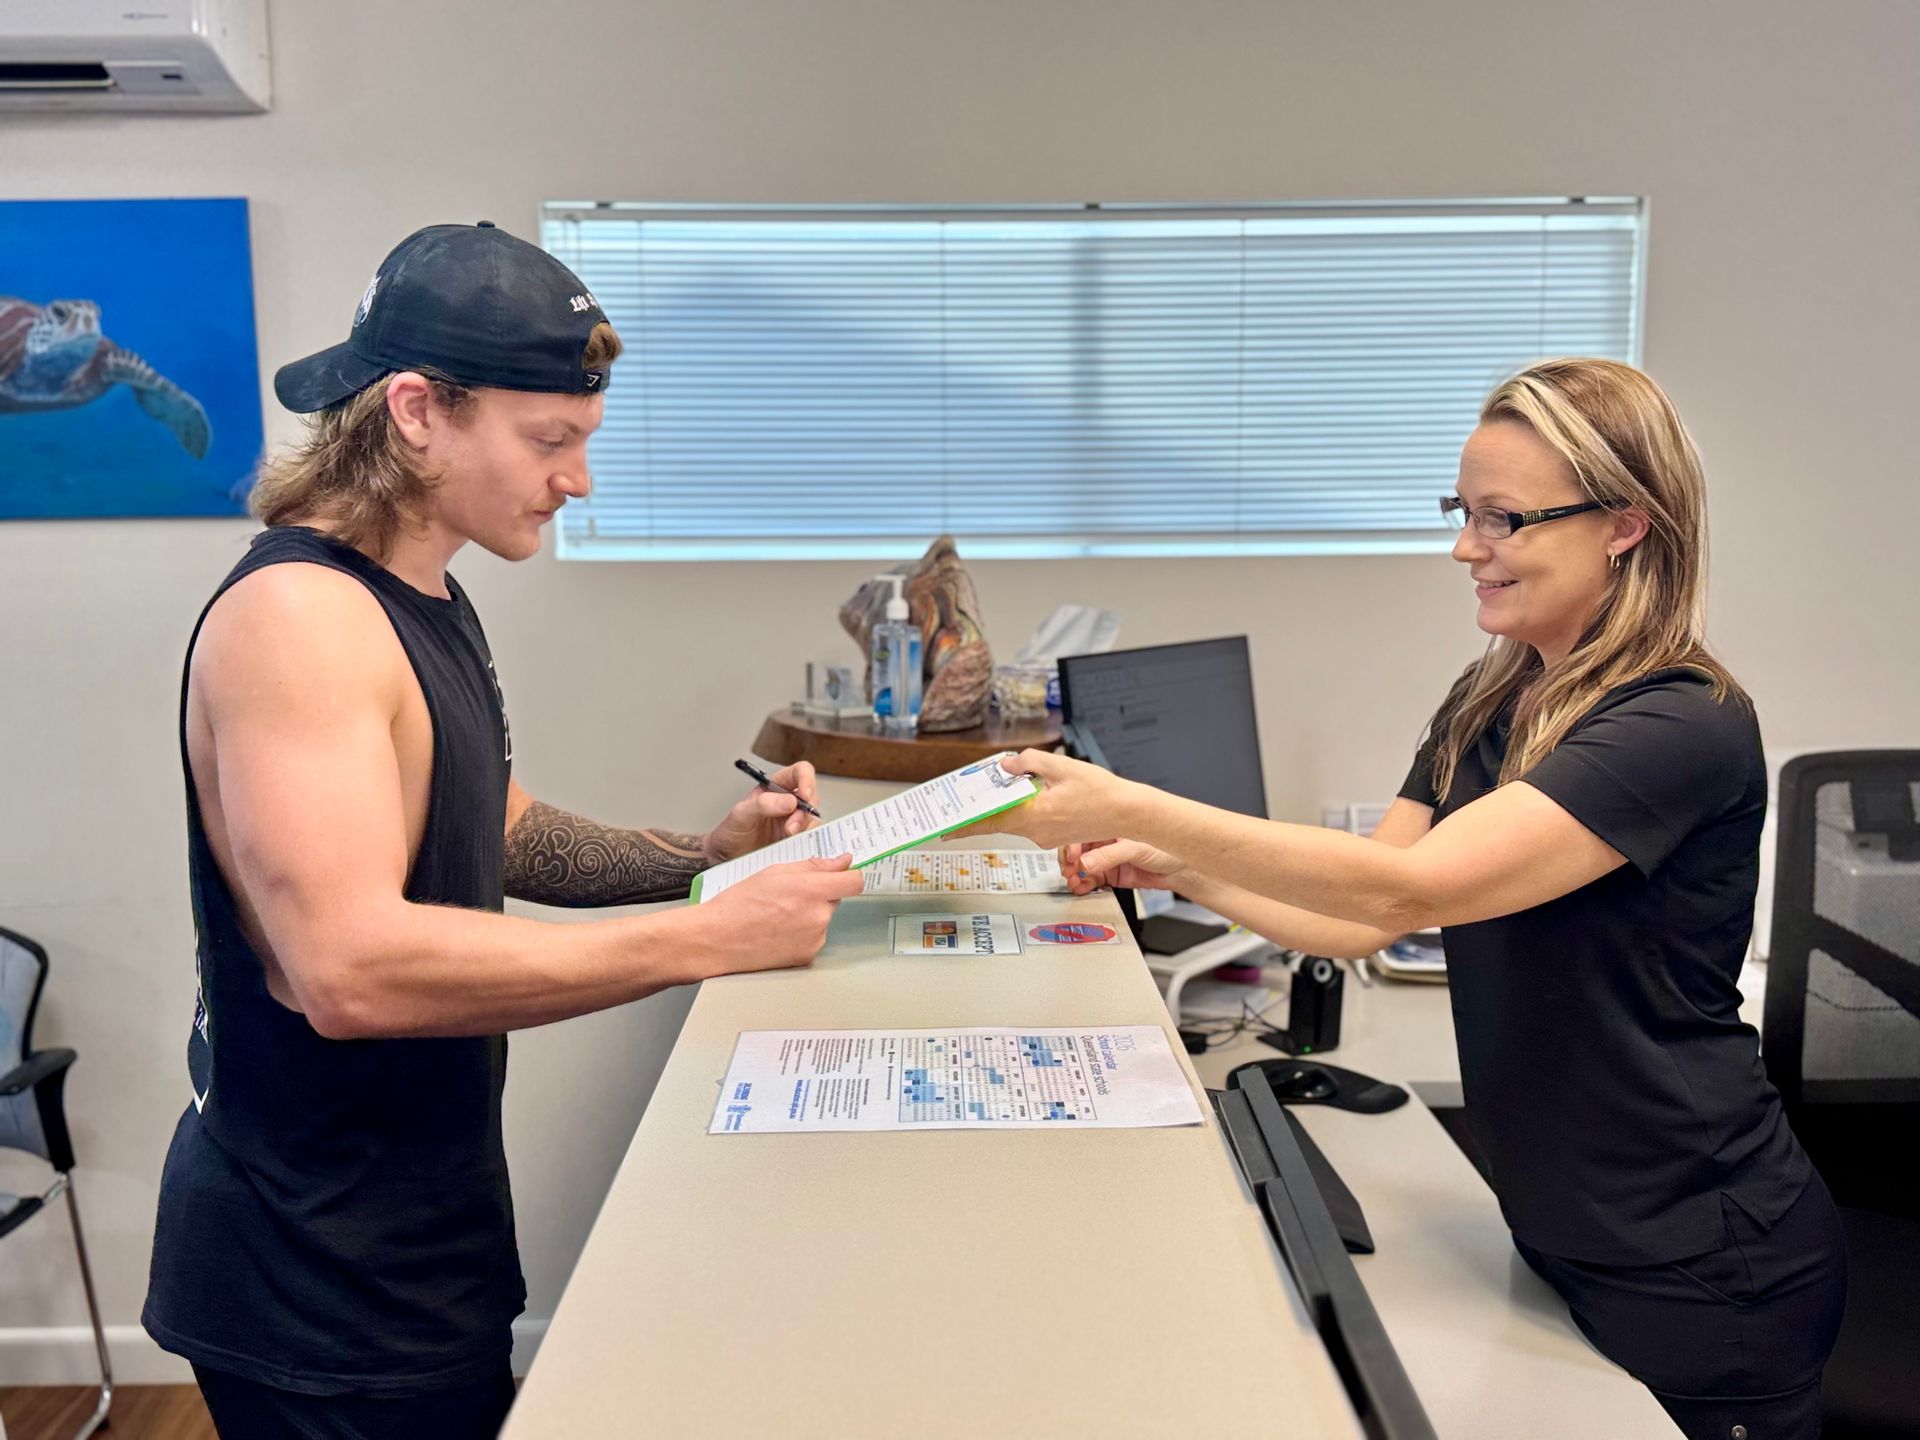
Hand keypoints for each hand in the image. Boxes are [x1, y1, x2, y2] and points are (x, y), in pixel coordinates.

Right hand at [693, 854, 864, 976]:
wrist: (717, 939)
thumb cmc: (739, 903)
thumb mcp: (775, 872)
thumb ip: (814, 866)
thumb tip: (842, 862)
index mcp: (812, 891)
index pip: (854, 882)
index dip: (848, 876)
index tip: (841, 875)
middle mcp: (818, 917)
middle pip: (834, 899)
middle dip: (819, 895)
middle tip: (789, 896)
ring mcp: (815, 940)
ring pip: (822, 919)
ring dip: (809, 915)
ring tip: (777, 915)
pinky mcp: (807, 957)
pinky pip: (813, 938)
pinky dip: (801, 934)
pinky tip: (777, 932)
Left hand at [703, 761, 822, 861]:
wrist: (726, 857)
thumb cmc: (731, 832)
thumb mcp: (741, 814)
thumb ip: (762, 804)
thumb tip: (790, 801)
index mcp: (776, 786)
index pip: (800, 772)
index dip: (807, 780)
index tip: (804, 795)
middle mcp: (788, 801)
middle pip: (812, 796)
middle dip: (805, 810)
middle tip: (791, 826)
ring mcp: (794, 820)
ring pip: (813, 817)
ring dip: (804, 826)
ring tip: (788, 836)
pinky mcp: (796, 839)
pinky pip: (811, 836)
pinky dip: (806, 839)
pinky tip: (793, 844)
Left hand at [951, 748, 1138, 849]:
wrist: (1128, 813)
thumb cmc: (1101, 792)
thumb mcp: (1063, 766)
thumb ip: (1030, 763)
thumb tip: (1006, 765)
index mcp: (1034, 815)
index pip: (990, 822)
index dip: (965, 825)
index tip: (947, 829)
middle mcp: (1036, 831)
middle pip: (1001, 819)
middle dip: (987, 805)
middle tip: (972, 795)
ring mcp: (1046, 837)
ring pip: (1017, 819)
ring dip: (1011, 804)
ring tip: (1011, 783)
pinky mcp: (1055, 837)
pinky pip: (1031, 822)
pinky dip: (1026, 808)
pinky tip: (1035, 792)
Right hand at [1060, 839, 1186, 895]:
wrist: (1182, 870)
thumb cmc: (1167, 849)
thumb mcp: (1136, 848)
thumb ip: (1109, 856)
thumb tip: (1086, 862)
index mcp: (1110, 825)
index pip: (1083, 832)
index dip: (1073, 845)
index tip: (1070, 858)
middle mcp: (1106, 840)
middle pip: (1078, 850)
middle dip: (1070, 861)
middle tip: (1068, 872)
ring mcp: (1107, 858)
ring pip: (1082, 866)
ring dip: (1074, 874)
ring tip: (1074, 882)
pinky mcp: (1111, 875)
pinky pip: (1091, 879)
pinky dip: (1083, 884)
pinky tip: (1081, 887)